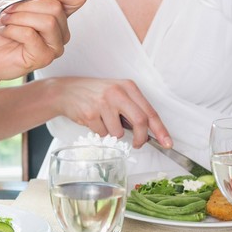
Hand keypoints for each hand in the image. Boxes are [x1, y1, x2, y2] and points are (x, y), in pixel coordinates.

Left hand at [0, 0, 86, 83]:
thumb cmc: (2, 25)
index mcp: (59, 15)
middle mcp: (61, 31)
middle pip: (56, 7)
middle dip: (27, 6)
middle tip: (10, 11)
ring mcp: (54, 46)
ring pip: (47, 21)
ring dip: (19, 17)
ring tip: (7, 21)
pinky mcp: (44, 58)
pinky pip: (31, 35)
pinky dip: (13, 29)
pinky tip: (6, 32)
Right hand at [51, 77, 172, 148]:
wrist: (65, 91)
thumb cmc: (94, 94)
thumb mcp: (116, 93)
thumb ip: (132, 108)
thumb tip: (148, 131)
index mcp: (128, 86)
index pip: (150, 111)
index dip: (160, 130)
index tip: (167, 143)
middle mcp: (117, 92)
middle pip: (140, 122)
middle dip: (141, 138)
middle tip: (137, 144)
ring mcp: (103, 102)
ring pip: (119, 132)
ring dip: (112, 133)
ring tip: (102, 120)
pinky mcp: (90, 113)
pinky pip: (103, 134)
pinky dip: (99, 132)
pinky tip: (92, 120)